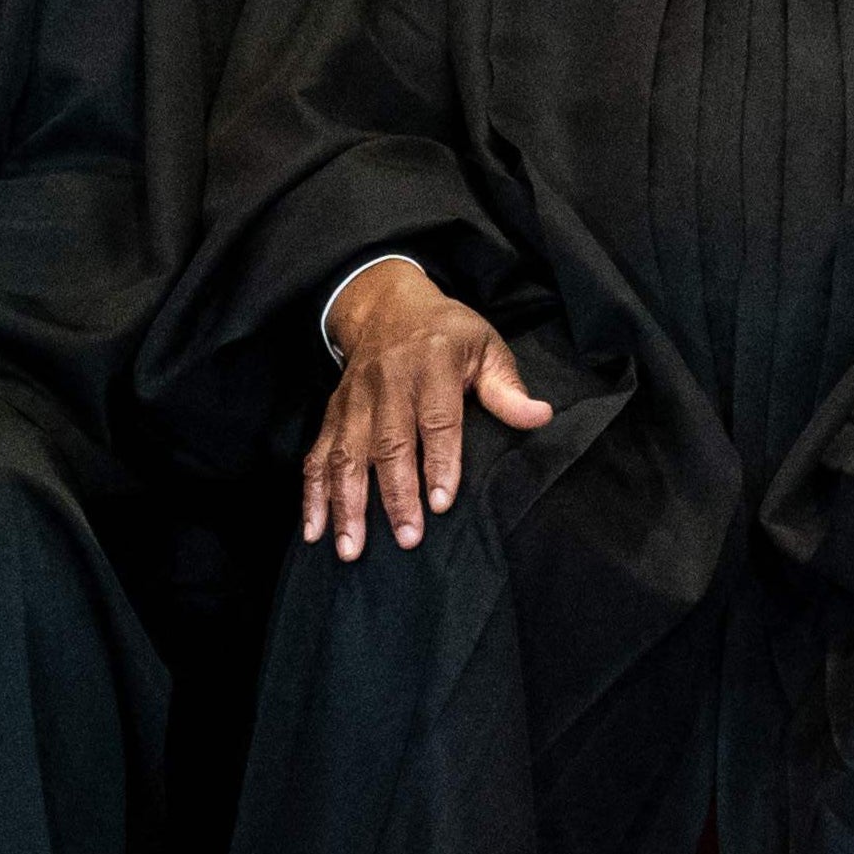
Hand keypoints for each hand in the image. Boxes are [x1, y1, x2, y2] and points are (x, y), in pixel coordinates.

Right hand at [304, 257, 557, 556]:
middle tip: (407, 538)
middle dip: (395, 494)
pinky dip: (312, 494)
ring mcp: (354, 398)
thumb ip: (508, 388)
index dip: (439, 462)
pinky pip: (317, 455)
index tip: (442, 503)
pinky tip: (314, 531)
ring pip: (347, 455)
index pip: (437, 419)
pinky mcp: (332, 412)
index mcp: (432, 363)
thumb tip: (541, 417)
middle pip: (388, 444)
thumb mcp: (486, 346)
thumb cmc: (448, 333)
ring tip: (352, 549)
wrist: (387, 304)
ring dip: (347, 504)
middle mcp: (388, 381)